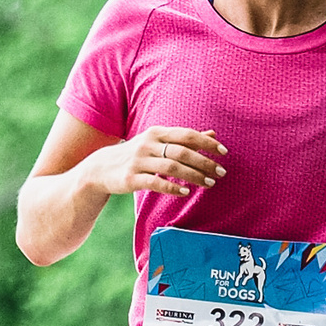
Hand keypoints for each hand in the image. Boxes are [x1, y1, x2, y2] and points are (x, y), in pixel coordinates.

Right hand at [88, 127, 227, 198]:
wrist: (101, 168)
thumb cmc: (137, 154)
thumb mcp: (159, 142)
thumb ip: (185, 139)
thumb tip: (212, 135)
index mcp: (157, 133)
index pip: (187, 135)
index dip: (207, 143)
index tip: (224, 153)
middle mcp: (148, 144)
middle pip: (182, 151)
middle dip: (204, 162)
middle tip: (220, 173)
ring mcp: (139, 161)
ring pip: (171, 168)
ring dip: (193, 176)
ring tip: (208, 184)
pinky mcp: (131, 178)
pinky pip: (155, 183)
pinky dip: (172, 188)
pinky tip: (185, 193)